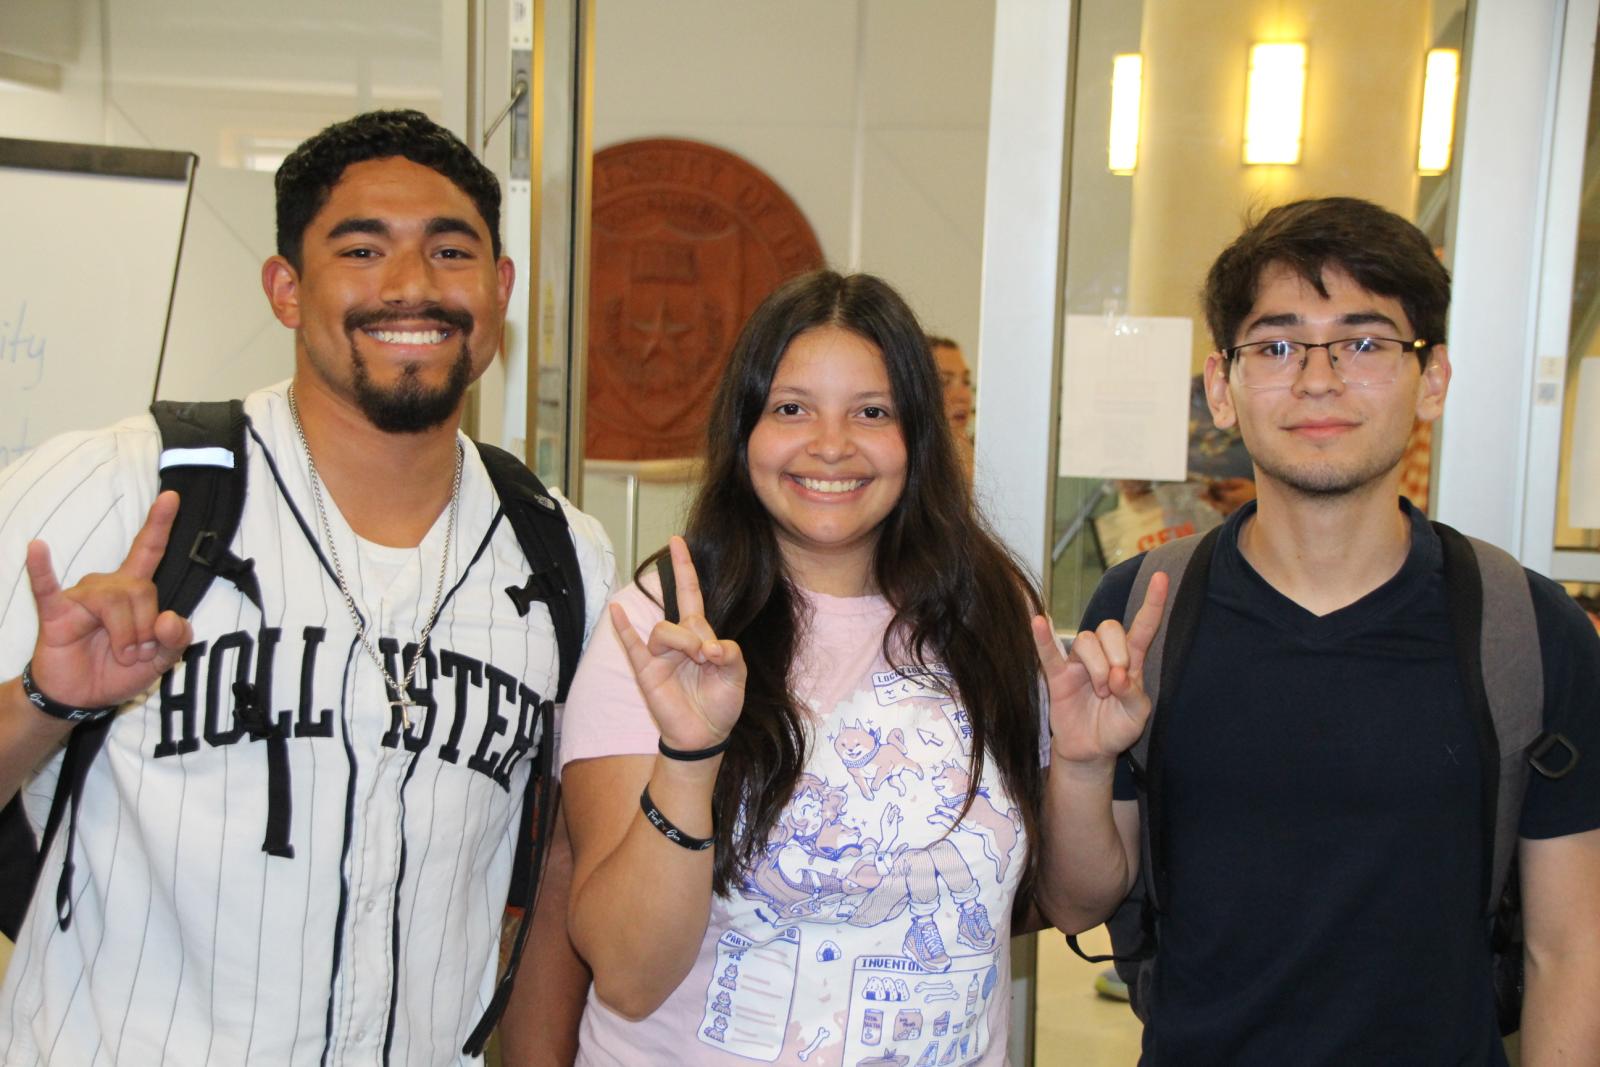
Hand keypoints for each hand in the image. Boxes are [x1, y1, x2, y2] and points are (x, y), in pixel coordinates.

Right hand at [25, 491, 193, 710]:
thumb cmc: (119, 671)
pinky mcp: (55, 613)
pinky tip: (36, 548)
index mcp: (134, 591)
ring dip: (126, 635)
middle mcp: (107, 586)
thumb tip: (171, 619)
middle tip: (136, 653)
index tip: (171, 497)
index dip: (160, 524)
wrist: (82, 697)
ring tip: (120, 654)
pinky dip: (41, 568)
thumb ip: (178, 639)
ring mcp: (80, 597)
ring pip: (116, 600)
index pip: (149, 550)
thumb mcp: (161, 660)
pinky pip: (47, 587)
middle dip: (146, 628)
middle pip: (142, 589)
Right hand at [610, 536, 746, 752]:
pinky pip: (631, 645)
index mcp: (700, 636)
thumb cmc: (720, 704)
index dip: (684, 568)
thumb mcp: (738, 676)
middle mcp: (678, 640)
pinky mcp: (646, 671)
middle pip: (683, 616)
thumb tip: (709, 648)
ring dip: (683, 643)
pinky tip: (617, 610)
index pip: (690, 593)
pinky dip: (623, 627)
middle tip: (709, 656)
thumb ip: (731, 654)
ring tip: (697, 663)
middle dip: (696, 632)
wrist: (704, 735)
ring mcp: (659, 654)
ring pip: (664, 631)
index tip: (677, 541)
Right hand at [1032, 571, 1168, 764]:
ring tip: (1100, 692)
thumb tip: (1117, 677)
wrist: (1091, 751)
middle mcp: (1105, 655)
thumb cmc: (1116, 728)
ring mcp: (1079, 664)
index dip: (1152, 603)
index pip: (1143, 626)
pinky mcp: (1058, 676)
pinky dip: (1042, 636)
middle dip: (1116, 655)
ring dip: (1096, 668)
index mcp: (1130, 662)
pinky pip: (1048, 652)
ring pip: (1085, 641)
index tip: (1161, 578)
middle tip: (1116, 685)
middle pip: (1109, 629)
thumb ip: (1133, 695)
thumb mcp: (1137, 717)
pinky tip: (1037, 621)